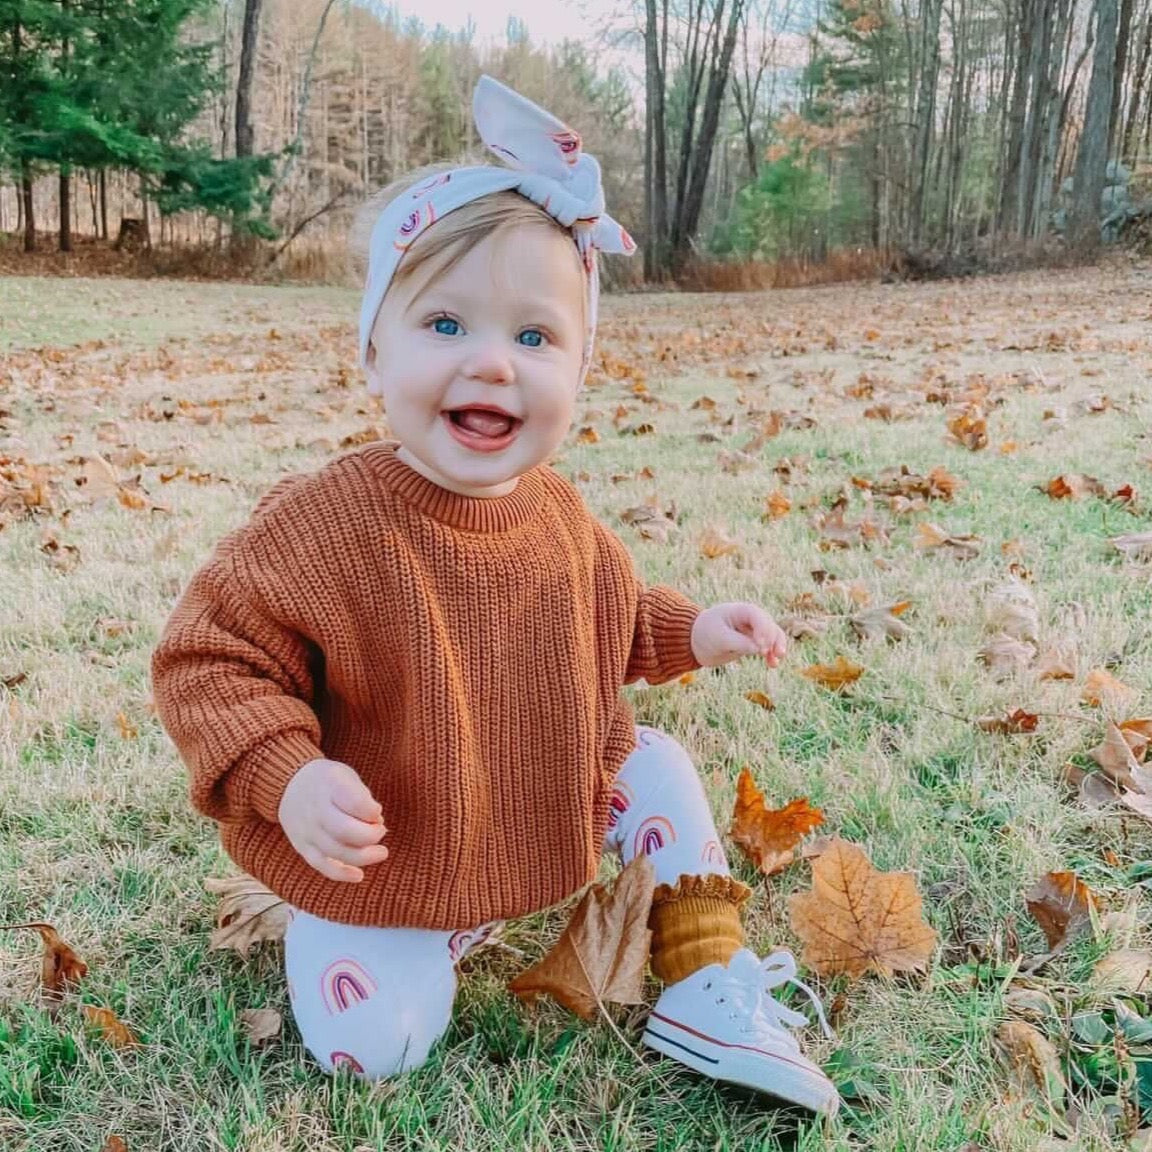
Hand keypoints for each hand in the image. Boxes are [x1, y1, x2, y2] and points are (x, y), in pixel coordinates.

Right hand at [278, 758, 388, 882]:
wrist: (289, 785)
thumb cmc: (328, 782)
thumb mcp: (346, 776)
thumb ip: (362, 798)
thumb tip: (377, 823)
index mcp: (330, 784)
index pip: (355, 802)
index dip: (372, 812)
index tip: (377, 811)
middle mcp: (315, 809)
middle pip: (345, 831)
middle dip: (370, 836)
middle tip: (381, 830)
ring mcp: (307, 830)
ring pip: (336, 851)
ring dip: (363, 856)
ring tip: (380, 852)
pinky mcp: (302, 847)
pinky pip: (321, 865)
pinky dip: (341, 873)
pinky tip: (359, 876)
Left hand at [690, 602, 787, 668]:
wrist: (695, 643)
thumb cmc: (705, 634)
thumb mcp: (719, 638)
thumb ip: (739, 642)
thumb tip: (760, 649)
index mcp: (740, 610)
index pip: (758, 617)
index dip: (763, 629)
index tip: (761, 646)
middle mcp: (750, 619)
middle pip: (769, 625)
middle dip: (772, 638)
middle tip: (764, 652)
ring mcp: (753, 631)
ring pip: (773, 636)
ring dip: (776, 646)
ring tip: (777, 659)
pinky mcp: (753, 643)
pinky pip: (768, 647)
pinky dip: (771, 654)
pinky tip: (773, 665)